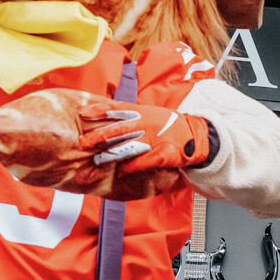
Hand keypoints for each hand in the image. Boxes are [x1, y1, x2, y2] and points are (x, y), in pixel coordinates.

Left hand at [78, 100, 212, 176]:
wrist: (197, 136)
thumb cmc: (171, 125)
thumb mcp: (152, 113)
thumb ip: (133, 115)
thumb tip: (108, 114)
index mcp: (143, 112)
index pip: (117, 108)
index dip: (98, 110)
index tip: (82, 113)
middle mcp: (148, 123)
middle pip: (118, 129)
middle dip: (98, 136)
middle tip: (83, 142)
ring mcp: (156, 139)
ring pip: (127, 147)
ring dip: (110, 154)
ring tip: (97, 160)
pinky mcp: (163, 153)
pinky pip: (142, 162)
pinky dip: (130, 167)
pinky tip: (121, 171)